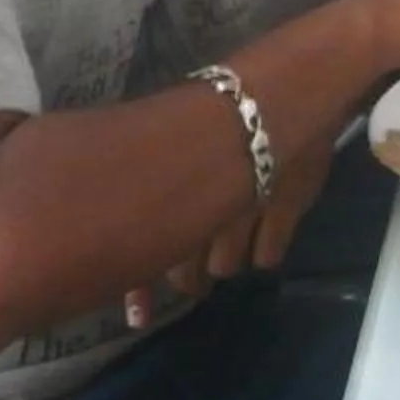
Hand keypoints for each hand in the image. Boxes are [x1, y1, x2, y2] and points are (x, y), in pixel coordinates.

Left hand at [128, 115, 336, 323]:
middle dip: (184, 278)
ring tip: (226, 251)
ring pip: (225, 265)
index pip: (146, 258)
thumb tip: (113, 218)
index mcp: (166, 200)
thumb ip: (143, 182)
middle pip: (185, 270)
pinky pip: (267, 255)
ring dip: (222, 262)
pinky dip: (263, 252)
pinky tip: (262, 243)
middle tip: (189, 280)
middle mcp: (200, 215)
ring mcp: (245, 216)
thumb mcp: (170, 139)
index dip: (140, 290)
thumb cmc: (214, 108)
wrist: (280, 86)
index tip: (136, 313)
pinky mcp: (285, 214)